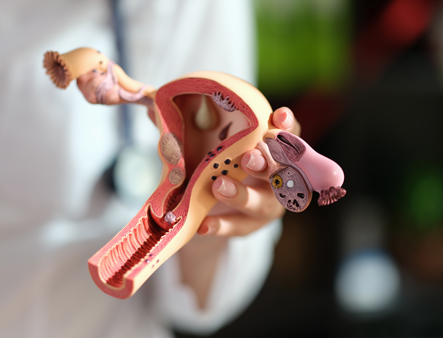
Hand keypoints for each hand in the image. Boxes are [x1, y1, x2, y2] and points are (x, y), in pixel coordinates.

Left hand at [197, 107, 300, 236]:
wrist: (215, 199)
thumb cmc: (220, 155)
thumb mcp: (210, 137)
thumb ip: (191, 122)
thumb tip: (153, 109)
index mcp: (276, 147)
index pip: (290, 134)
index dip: (287, 126)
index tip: (278, 117)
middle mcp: (280, 177)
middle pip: (281, 170)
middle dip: (266, 164)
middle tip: (247, 159)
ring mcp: (268, 203)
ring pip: (262, 203)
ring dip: (242, 195)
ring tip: (218, 187)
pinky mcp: (251, 225)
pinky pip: (238, 227)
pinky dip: (222, 226)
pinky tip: (204, 225)